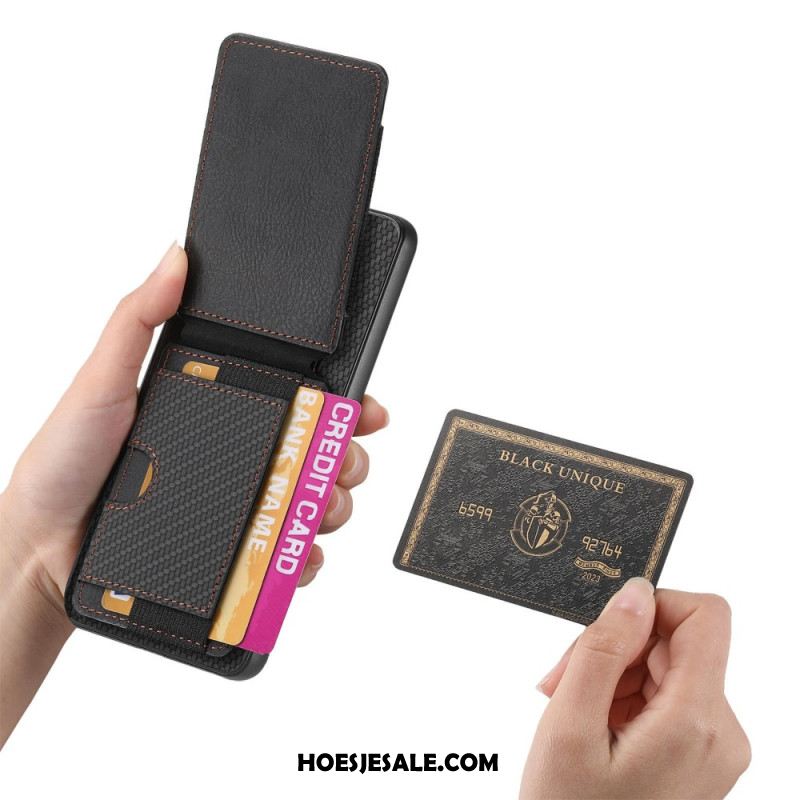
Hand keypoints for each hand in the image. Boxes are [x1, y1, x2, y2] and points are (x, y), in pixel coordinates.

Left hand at [0, 243, 388, 744]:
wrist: (44, 545)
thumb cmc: (65, 460)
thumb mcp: (103, 379)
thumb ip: (138, 317)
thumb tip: (176, 257)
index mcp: (221, 408)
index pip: (297, 398)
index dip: (341, 400)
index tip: (364, 407)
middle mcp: (237, 454)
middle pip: (319, 451)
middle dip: (348, 456)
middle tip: (345, 462)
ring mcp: (238, 504)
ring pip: (312, 502)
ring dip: (333, 504)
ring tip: (323, 508)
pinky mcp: (232, 552)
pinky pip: (286, 556)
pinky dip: (305, 557)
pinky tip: (300, 552)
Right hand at [520, 579, 750, 799]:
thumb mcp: (569, 726)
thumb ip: (603, 649)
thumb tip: (636, 592)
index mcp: (697, 722)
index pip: (705, 616)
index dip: (653, 604)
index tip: (606, 626)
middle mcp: (721, 732)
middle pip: (675, 642)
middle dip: (614, 647)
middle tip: (563, 679)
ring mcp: (713, 748)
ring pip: (665, 668)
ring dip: (612, 674)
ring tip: (570, 708)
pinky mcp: (698, 756)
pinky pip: (665, 698)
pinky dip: (622, 698)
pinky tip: (589, 724)